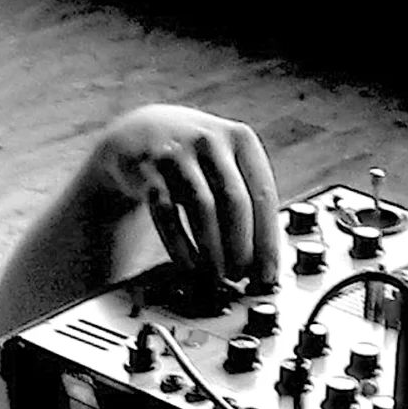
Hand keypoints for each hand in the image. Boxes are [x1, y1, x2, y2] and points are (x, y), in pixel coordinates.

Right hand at [89, 104, 280, 285]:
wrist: (138, 132)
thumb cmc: (196, 159)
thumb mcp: (228, 161)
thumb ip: (249, 198)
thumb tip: (265, 257)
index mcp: (241, 140)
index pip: (263, 195)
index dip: (268, 240)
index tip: (268, 272)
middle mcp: (211, 141)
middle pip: (235, 202)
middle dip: (241, 248)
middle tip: (241, 277)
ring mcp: (177, 153)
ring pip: (203, 208)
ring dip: (213, 249)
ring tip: (218, 276)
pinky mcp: (147, 169)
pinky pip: (167, 214)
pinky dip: (180, 245)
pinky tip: (189, 266)